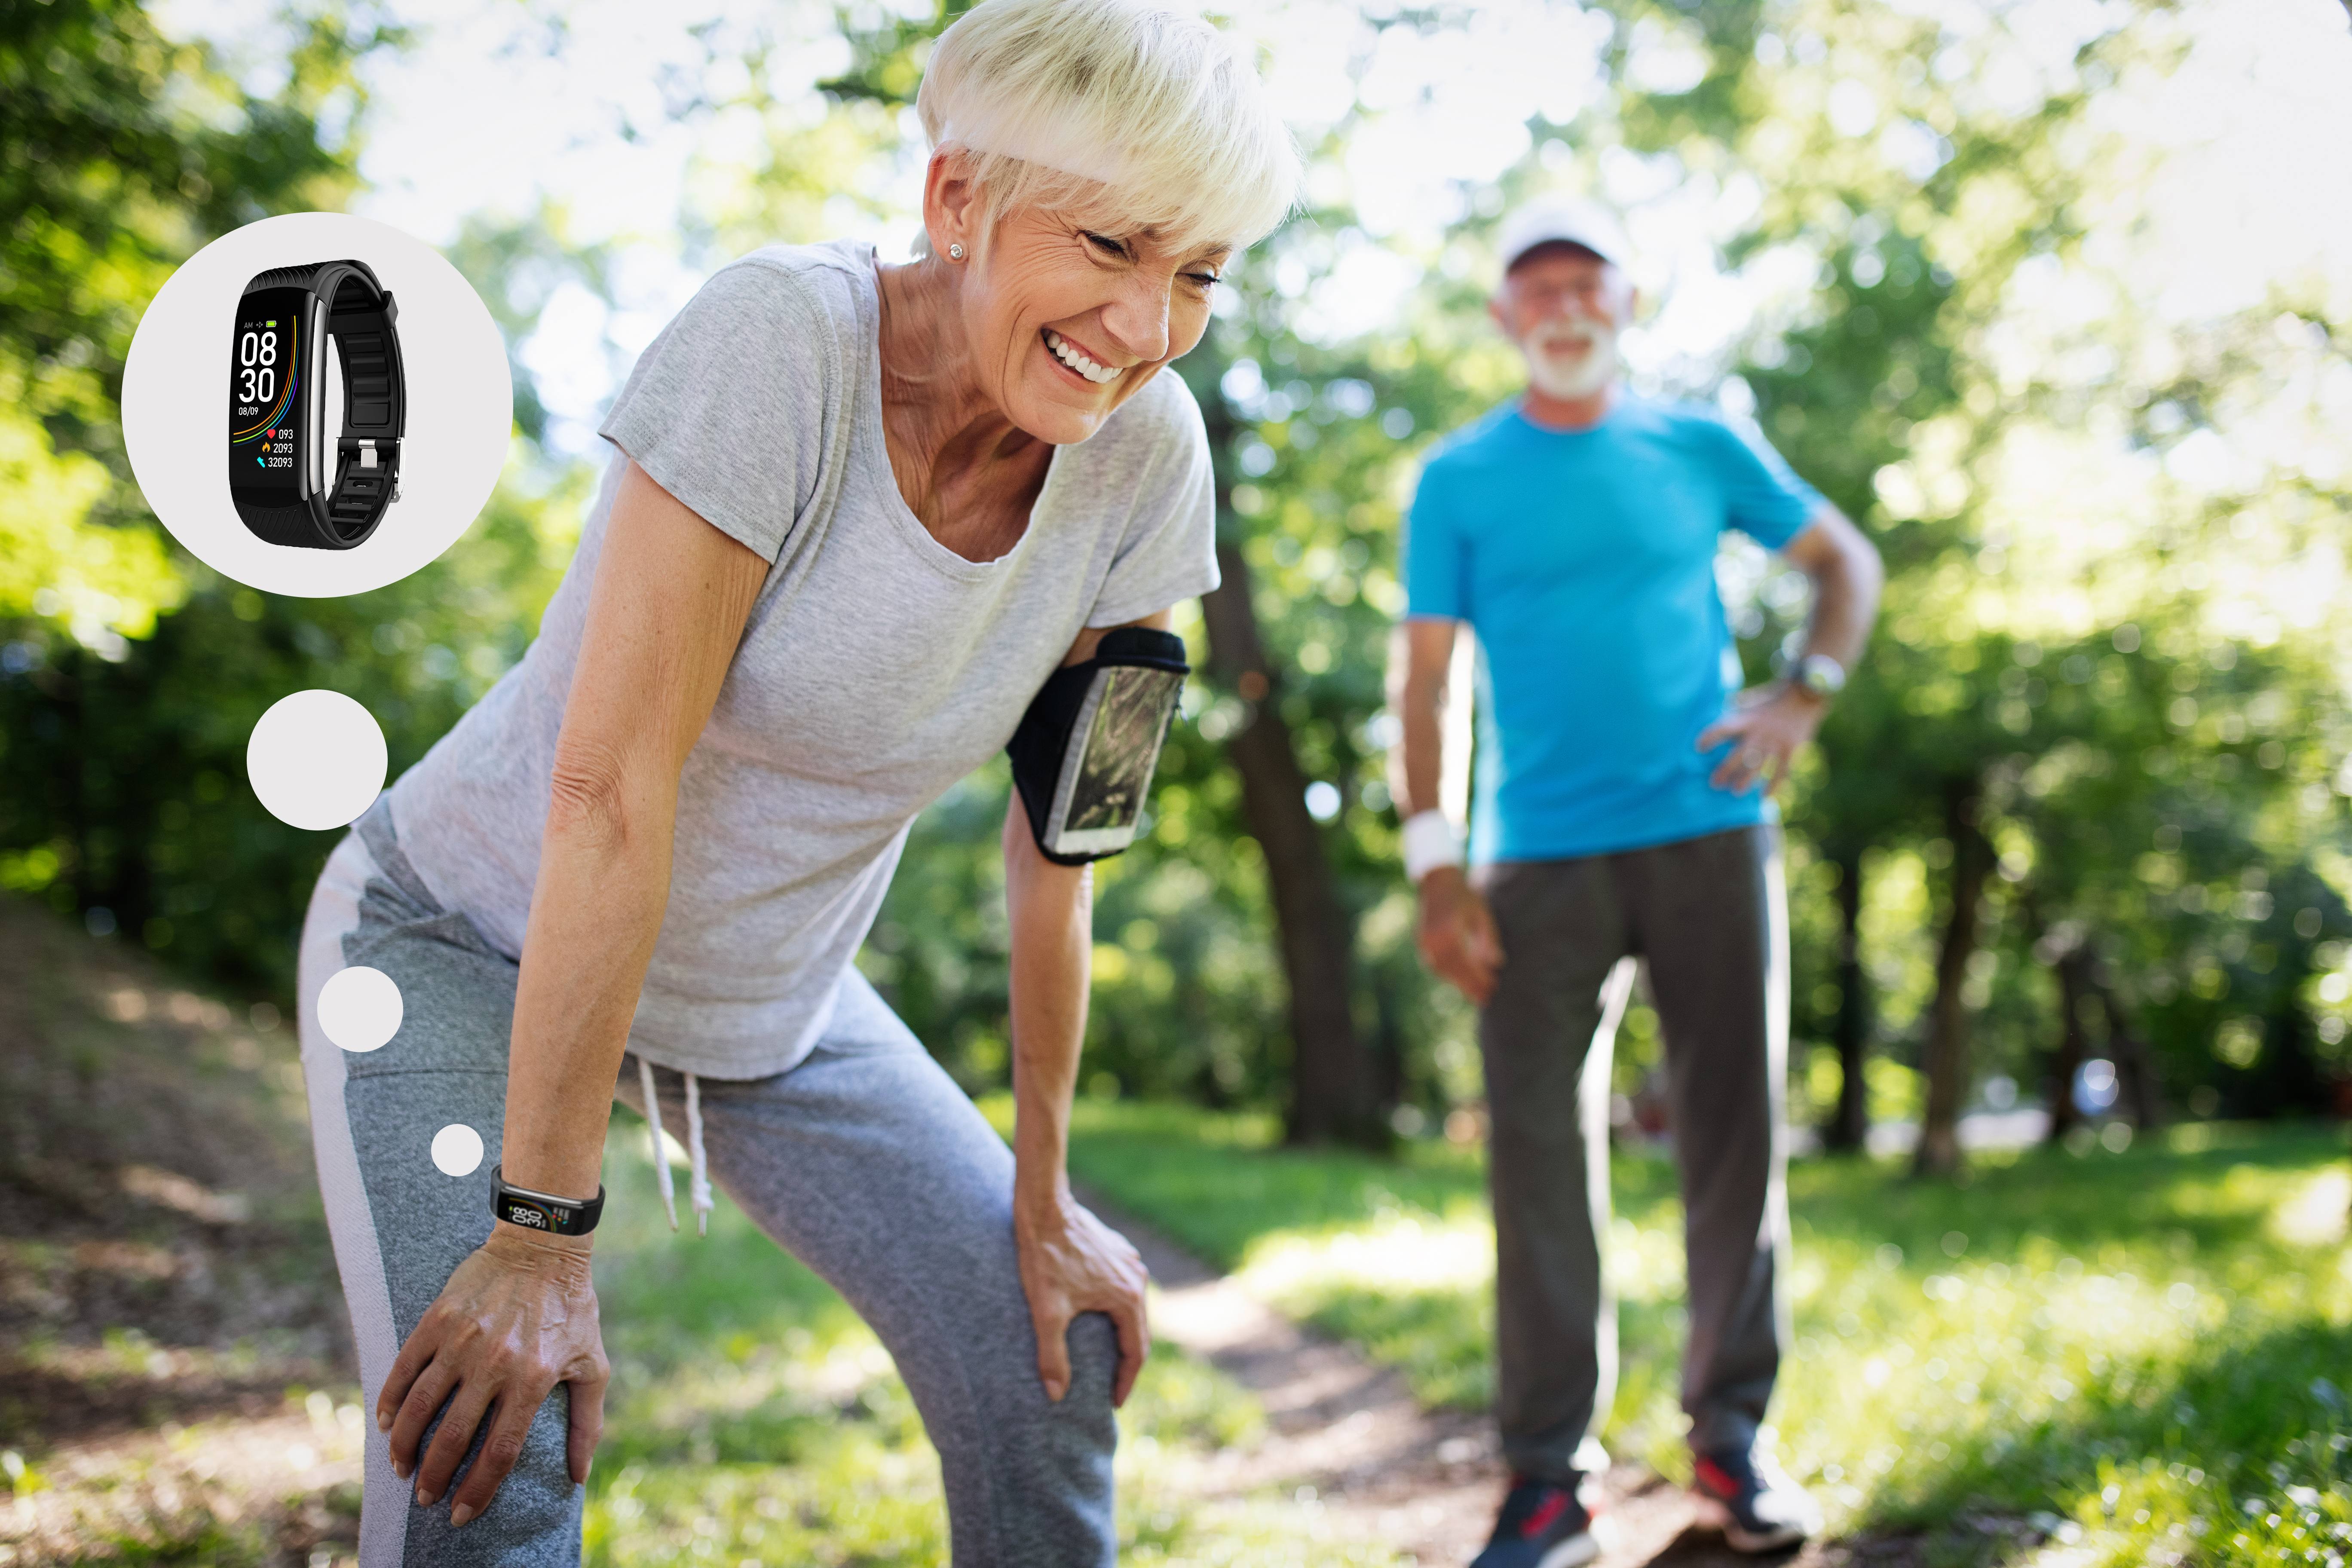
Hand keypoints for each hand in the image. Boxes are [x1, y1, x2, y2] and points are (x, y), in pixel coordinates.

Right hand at [376, 1225, 609, 1526]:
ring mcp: (463, 1340)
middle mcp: (495, 1362)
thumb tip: (578, 1476)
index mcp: (533, 1379)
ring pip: (420, 1406)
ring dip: (404, 1445)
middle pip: (454, 1437)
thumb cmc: (572, 1309)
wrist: (544, 1247)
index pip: (499, 1452)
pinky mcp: (438, 1318)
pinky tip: (385, 1423)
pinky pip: (405, 1368)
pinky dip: (390, 1400)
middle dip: (435, 1476)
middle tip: (425, 1496)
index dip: (478, 1489)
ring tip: (401, 1468)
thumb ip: (587, 1422)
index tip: (461, 1514)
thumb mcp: (592, 1364)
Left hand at [1014, 1185, 1149, 1408]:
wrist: (1044, 1205)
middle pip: (1138, 1331)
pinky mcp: (1116, 1249)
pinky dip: (1115, 1310)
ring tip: (1105, 1356)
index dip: (1125, 1381)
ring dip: (1121, 1334)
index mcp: (1127, 1298)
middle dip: (1126, 1362)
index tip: (1114, 1403)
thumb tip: (1056, 1395)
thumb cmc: (1044, 1257)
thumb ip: (1052, 1355)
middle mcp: (1136, 1279)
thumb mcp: (1046, 1311)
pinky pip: (1122, 1288)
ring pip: (1131, 1309)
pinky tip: (1097, 1315)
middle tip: (1112, 1388)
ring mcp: (1129, 1261)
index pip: (1135, 1352)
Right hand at [1417, 866, 1504, 1005]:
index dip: (1479, 977)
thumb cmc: (1464, 896)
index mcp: (1449, 931)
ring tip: (1474, 994)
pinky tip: (1460, 980)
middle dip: (1470, 986)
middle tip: (1485, 999)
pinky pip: (1434, 964)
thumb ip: (1488, 939)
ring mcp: (1424, 941)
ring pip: (1442, 970)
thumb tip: (1496, 964)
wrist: (1437, 882)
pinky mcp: (1420, 942)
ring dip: (1458, 983)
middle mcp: (1433, 939)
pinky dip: (1447, 974)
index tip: (1493, 987)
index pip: (1466, 962)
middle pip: (1454, 970)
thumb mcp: (1481, 914)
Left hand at [1697, 684, 1826, 795]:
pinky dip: (1773, 786)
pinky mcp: (1791, 750)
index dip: (1710, 737)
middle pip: (1739, 755)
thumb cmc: (1772, 698)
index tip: (1698, 747)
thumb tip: (1714, 710)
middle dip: (1726, 770)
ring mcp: (1776, 742)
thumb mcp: (1751, 699)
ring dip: (1745, 780)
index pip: (1724, 728)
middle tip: (1715, 783)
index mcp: (1748, 719)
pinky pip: (1781, 772)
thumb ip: (1735, 707)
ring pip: (1758, 766)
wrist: (1805, 696)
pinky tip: (1764, 797)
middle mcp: (1760, 732)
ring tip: (1736, 791)